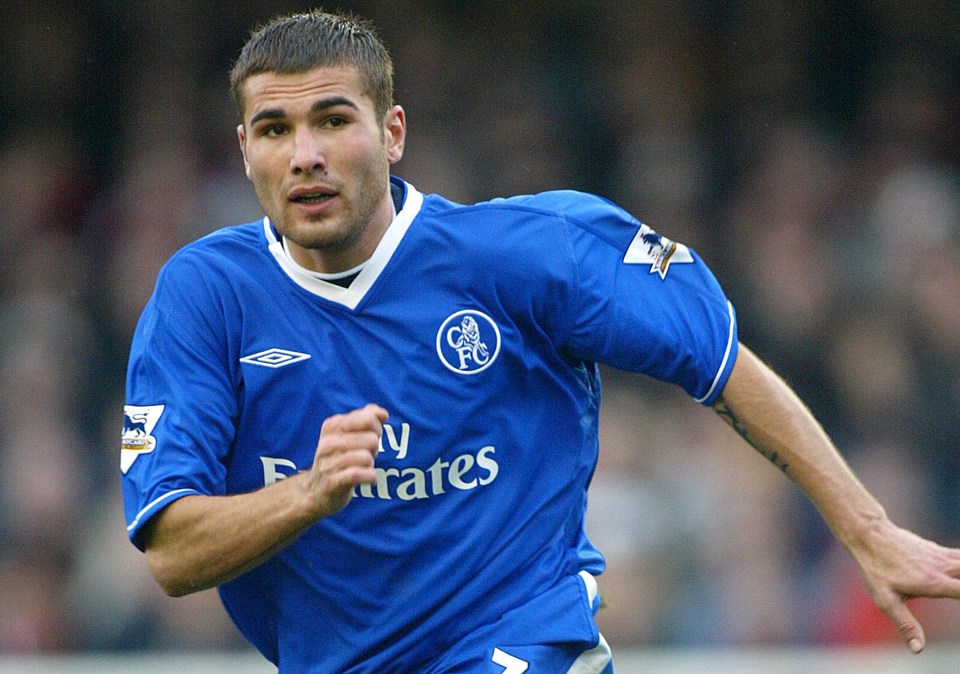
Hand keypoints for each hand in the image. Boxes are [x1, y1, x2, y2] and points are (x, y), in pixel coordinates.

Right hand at [304, 403, 387, 516]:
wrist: (316, 491)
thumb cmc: (339, 458)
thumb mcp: (350, 434)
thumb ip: (367, 418)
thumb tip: (383, 413)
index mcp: (332, 426)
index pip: (368, 419)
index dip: (376, 429)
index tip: (370, 437)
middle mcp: (328, 442)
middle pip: (371, 439)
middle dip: (374, 449)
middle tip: (364, 455)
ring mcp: (328, 462)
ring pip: (366, 457)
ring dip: (370, 465)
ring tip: (361, 468)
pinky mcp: (332, 482)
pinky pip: (359, 474)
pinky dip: (370, 477)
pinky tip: (367, 479)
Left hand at [851, 521, 959, 652]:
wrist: (870, 535)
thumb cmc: (876, 569)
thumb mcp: (886, 600)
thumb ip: (905, 624)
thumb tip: (917, 649)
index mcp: (934, 583)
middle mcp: (942, 567)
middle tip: (959, 593)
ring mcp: (940, 556)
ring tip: (958, 584)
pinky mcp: (937, 550)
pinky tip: (957, 571)